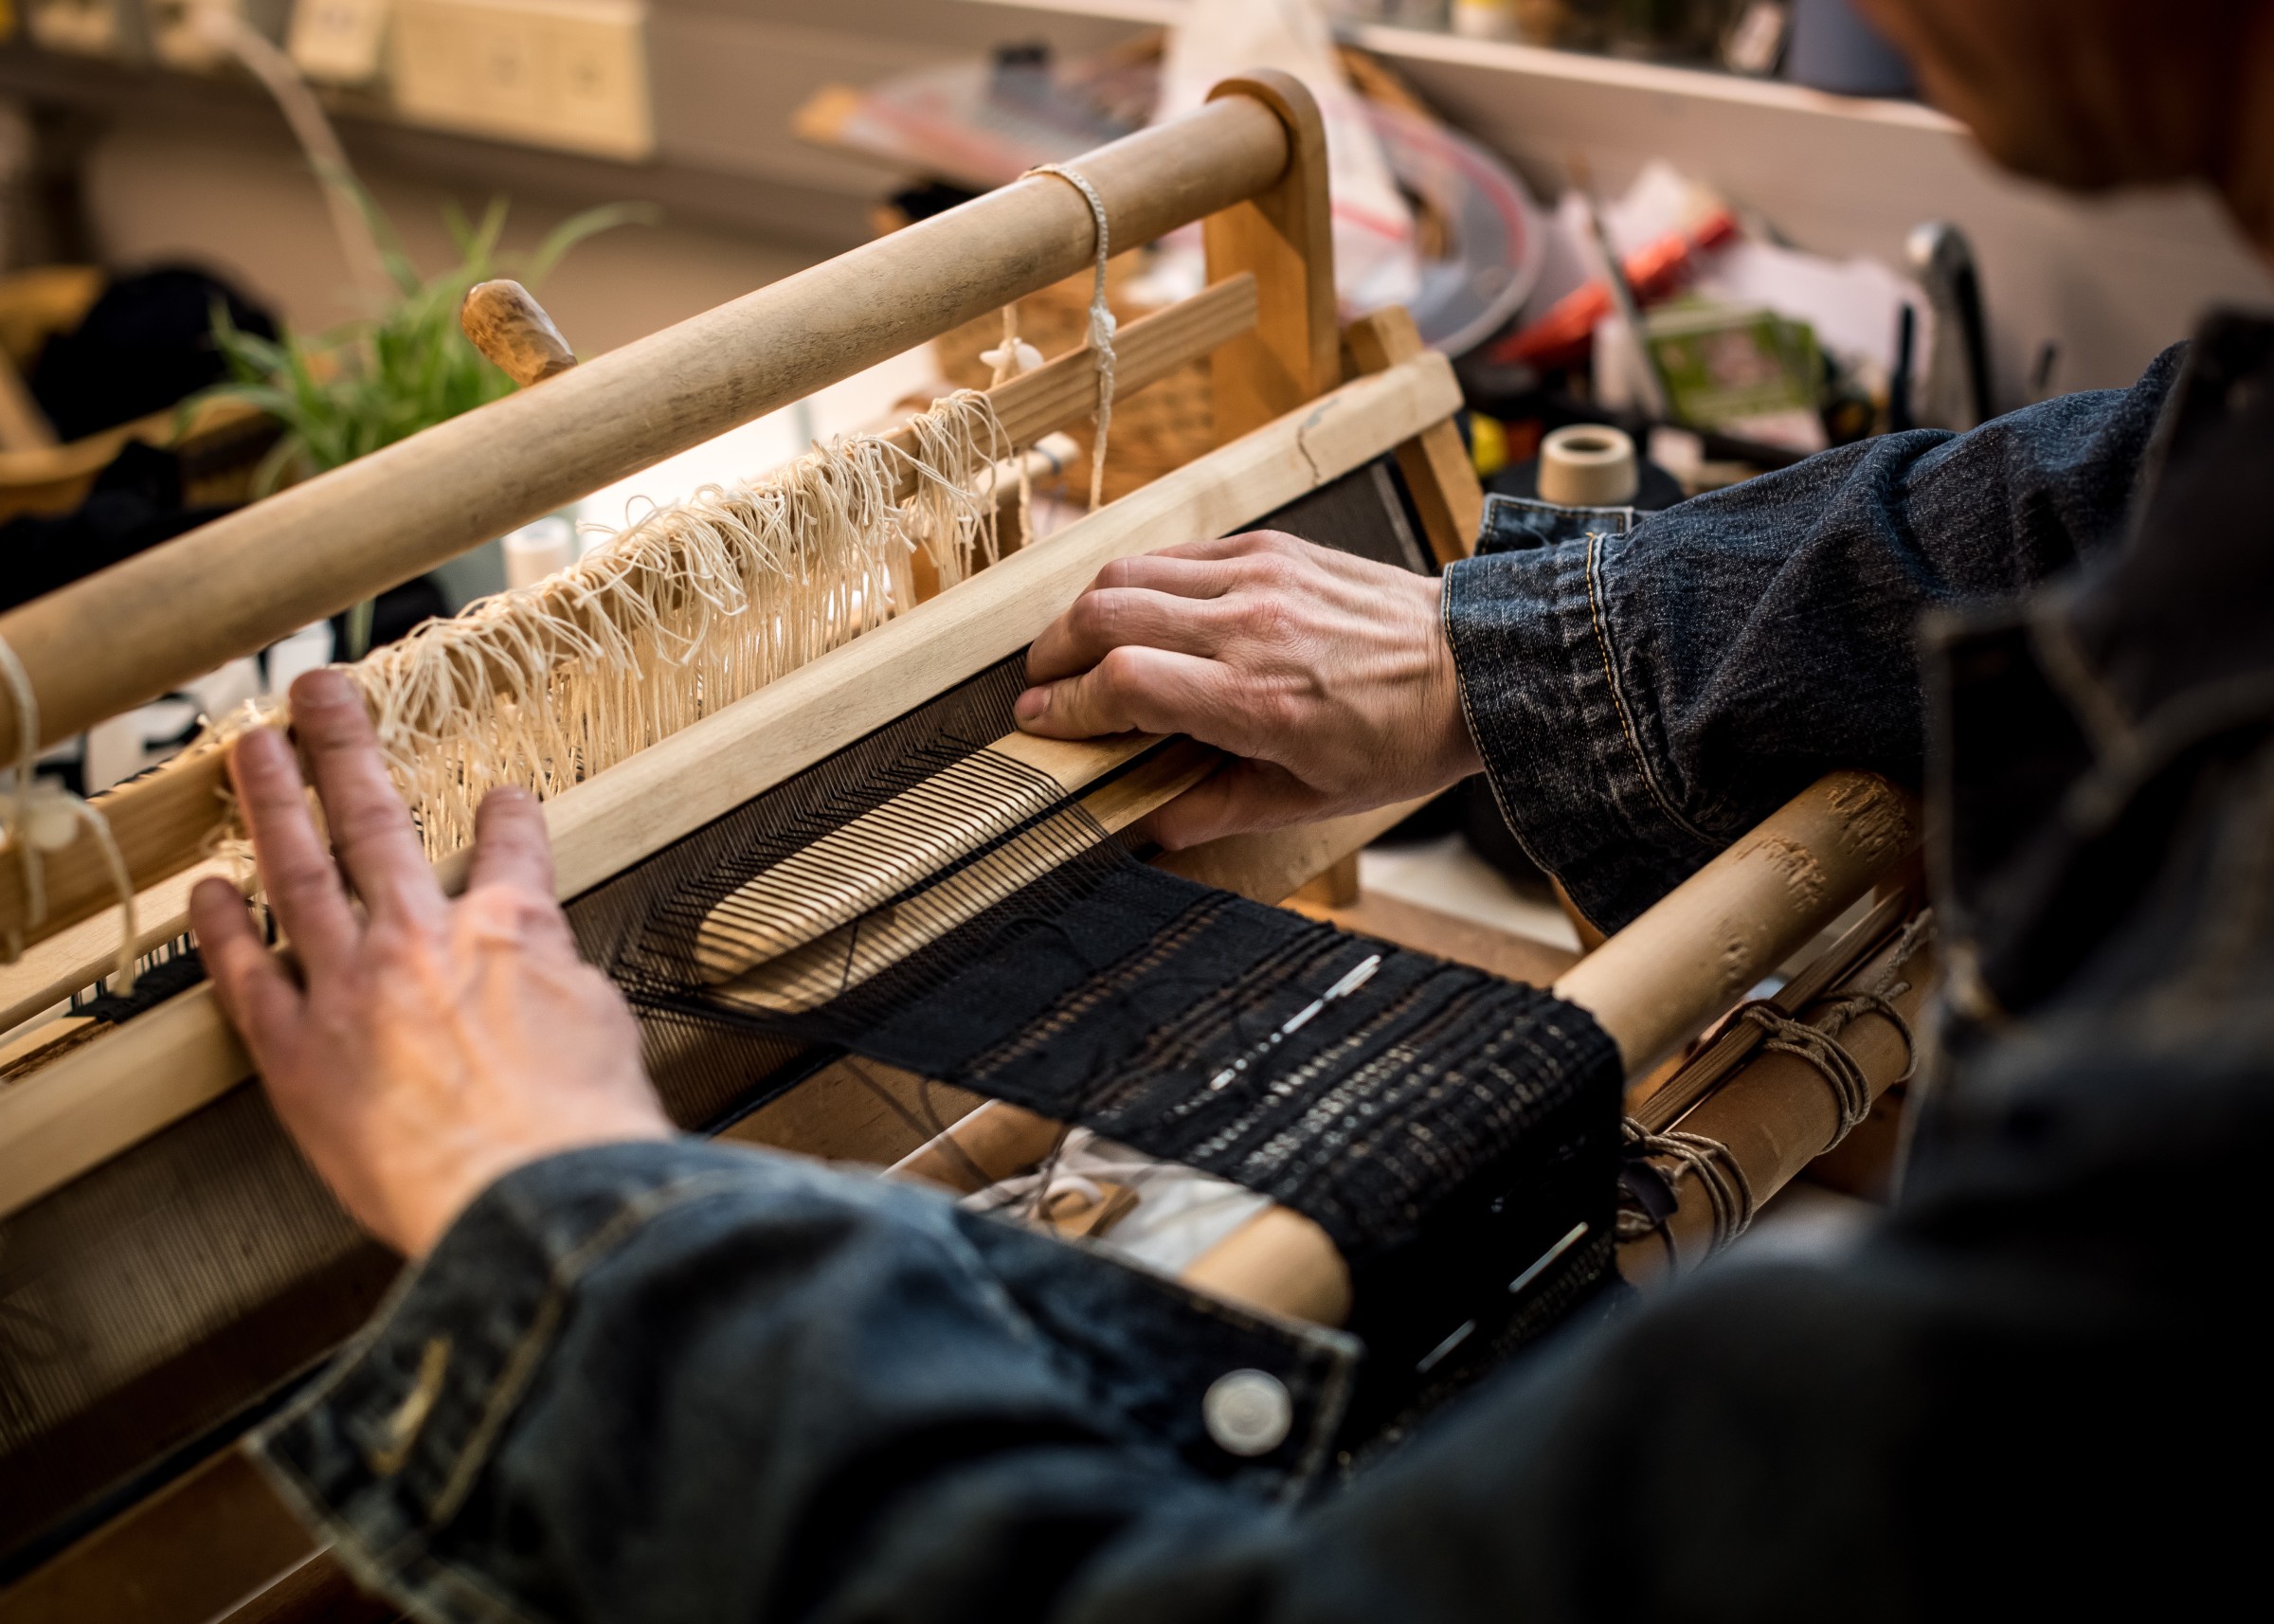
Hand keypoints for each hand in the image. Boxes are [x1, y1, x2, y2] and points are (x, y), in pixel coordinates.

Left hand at [190, 670, 670, 1256]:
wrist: (534, 1193)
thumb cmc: (581, 1126)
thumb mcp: (603, 1026)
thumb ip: (559, 983)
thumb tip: (546, 973)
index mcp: (511, 930)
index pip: (511, 848)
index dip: (509, 817)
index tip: (503, 798)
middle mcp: (422, 939)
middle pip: (375, 820)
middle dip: (344, 747)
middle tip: (317, 694)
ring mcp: (350, 990)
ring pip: (298, 872)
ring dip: (271, 801)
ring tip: (252, 749)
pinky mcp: (297, 1054)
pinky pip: (245, 978)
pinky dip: (222, 931)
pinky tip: (208, 890)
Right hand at [1015, 532, 1482, 848]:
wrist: (1477, 666)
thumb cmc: (1398, 740)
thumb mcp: (1309, 800)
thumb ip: (1213, 810)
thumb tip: (1141, 826)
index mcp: (1256, 700)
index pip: (1122, 685)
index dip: (1065, 705)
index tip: (1039, 722)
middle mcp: (1250, 628)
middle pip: (1106, 616)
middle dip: (1053, 653)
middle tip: (1040, 685)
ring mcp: (1261, 576)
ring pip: (1130, 573)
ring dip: (1085, 612)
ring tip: (1075, 648)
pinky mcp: (1272, 546)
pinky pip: (1177, 554)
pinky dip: (1139, 583)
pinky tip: (1135, 615)